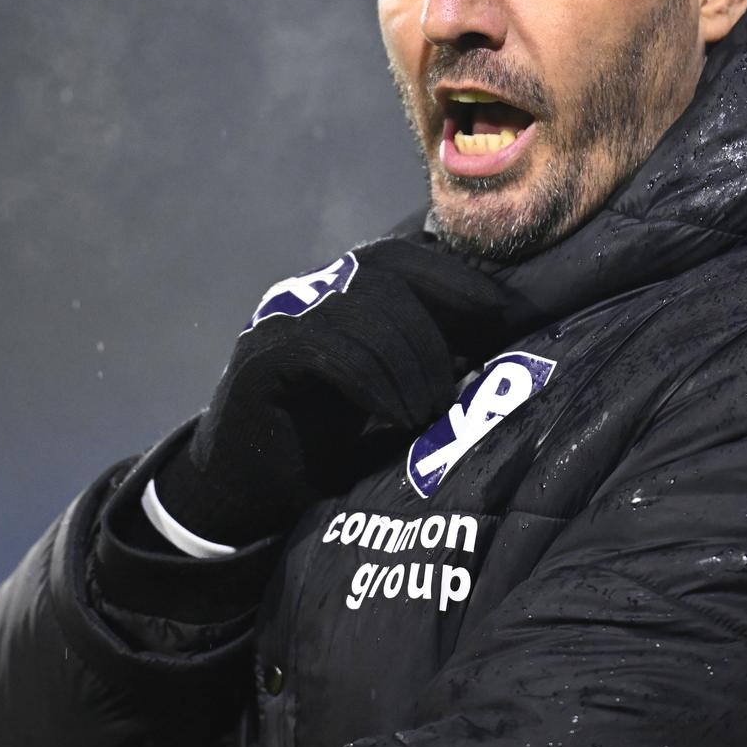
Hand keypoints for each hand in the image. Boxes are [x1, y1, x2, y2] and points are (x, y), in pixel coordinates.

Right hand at [155, 236, 512, 543]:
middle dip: (436, 328)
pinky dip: (375, 382)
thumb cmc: (322, 440)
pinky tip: (397, 417)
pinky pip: (328, 350)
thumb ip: (420, 356)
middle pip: (385, 275)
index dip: (454, 278)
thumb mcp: (385, 388)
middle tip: (456, 386)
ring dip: (410, 363)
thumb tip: (491, 336)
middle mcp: (306, 294)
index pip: (401, 257)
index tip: (501, 313)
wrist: (246, 488)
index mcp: (338, 292)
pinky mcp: (261, 359)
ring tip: (429, 413)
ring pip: (362, 311)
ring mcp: (279, 321)